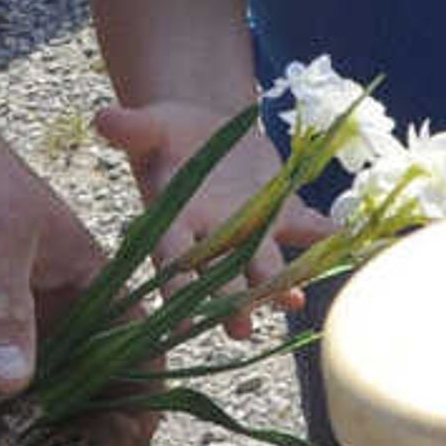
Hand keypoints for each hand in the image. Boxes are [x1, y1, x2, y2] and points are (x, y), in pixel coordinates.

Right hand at [93, 98, 329, 336]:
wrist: (208, 132)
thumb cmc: (169, 134)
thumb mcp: (151, 126)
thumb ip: (131, 128)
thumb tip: (101, 117)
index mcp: (173, 222)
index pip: (169, 262)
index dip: (173, 288)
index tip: (179, 323)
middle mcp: (212, 238)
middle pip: (220, 275)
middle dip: (231, 301)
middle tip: (240, 329)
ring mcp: (249, 231)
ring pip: (263, 264)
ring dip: (278, 284)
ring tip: (294, 302)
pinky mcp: (281, 216)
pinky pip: (304, 228)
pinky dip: (323, 234)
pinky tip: (344, 238)